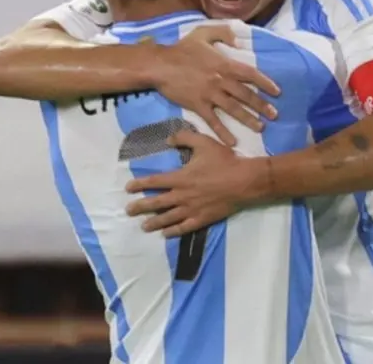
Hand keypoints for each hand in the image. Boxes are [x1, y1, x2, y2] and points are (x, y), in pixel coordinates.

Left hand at [125, 130, 268, 235]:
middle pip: (156, 203)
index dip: (140, 184)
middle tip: (128, 211)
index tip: (128, 188)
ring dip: (154, 222)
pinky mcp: (202, 219)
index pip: (154, 182)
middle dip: (140, 207)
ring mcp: (191, 209)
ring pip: (168, 218)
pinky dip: (173, 231)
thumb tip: (168, 139)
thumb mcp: (204, 142)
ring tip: (143, 226)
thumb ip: (184, 138)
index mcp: (181, 177)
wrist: (244, 181)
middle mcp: (182, 195)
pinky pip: (184, 228)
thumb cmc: (224, 161)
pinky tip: (165, 234)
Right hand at [150, 25, 278, 145]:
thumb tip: (238, 40)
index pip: (251, 74)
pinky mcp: (198, 105)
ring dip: (248, 119)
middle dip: (262, 105)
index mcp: (224, 64)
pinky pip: (213, 120)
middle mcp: (220, 80)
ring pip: (233, 108)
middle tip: (275, 115)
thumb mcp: (203, 33)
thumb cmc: (181, 49)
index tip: (277, 92)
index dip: (265, 82)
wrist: (160, 65)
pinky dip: (223, 132)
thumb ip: (223, 33)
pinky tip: (232, 142)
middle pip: (246, 94)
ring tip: (261, 127)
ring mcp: (210, 94)